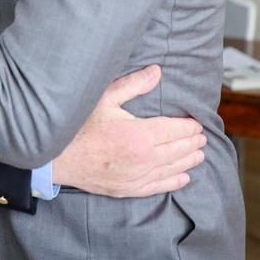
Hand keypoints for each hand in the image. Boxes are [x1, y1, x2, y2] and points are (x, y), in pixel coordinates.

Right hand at [53, 65, 206, 196]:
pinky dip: (175, 181)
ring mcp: (138, 176)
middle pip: (179, 149)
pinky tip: (184, 177)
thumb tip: (157, 71)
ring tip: (199, 153)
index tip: (196, 122)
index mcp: (140, 134)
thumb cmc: (79, 126)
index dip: (189, 126)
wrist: (58, 158)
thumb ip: (133, 85)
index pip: (175, 130)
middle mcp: (144, 158)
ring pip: (174, 168)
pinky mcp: (130, 189)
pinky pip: (160, 186)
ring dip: (189, 160)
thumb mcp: (105, 99)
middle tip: (201, 136)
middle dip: (193, 142)